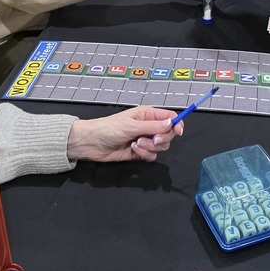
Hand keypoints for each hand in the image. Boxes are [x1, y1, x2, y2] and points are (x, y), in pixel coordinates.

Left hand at [66, 107, 183, 162]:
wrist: (92, 143)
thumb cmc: (109, 128)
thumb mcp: (132, 125)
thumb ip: (154, 126)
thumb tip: (172, 123)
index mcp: (148, 115)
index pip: (170, 117)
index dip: (177, 124)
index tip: (178, 132)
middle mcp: (148, 127)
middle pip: (168, 134)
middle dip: (161, 139)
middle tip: (152, 140)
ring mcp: (144, 140)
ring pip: (160, 146)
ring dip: (150, 147)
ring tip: (136, 144)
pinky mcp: (139, 152)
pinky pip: (151, 155)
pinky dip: (144, 154)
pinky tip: (133, 150)